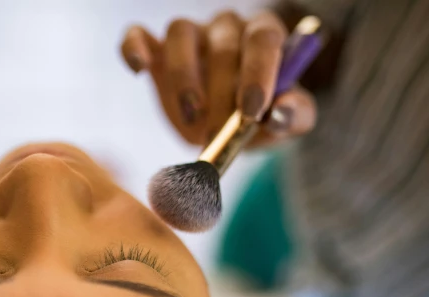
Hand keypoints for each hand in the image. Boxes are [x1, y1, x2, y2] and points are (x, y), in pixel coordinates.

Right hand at [121, 11, 316, 147]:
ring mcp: (190, 36)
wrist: (228, 128)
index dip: (257, 72)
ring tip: (190, 116)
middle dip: (220, 94)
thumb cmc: (260, 118)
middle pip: (223, 44)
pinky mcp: (156, 50)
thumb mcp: (287, 121)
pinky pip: (138, 35)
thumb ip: (295, 115)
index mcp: (263, 37)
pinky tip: (138, 70)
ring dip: (183, 76)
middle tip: (218, 135)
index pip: (264, 39)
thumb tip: (281, 114)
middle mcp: (227, 28)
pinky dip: (134, 48)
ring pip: (180, 32)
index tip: (250, 111)